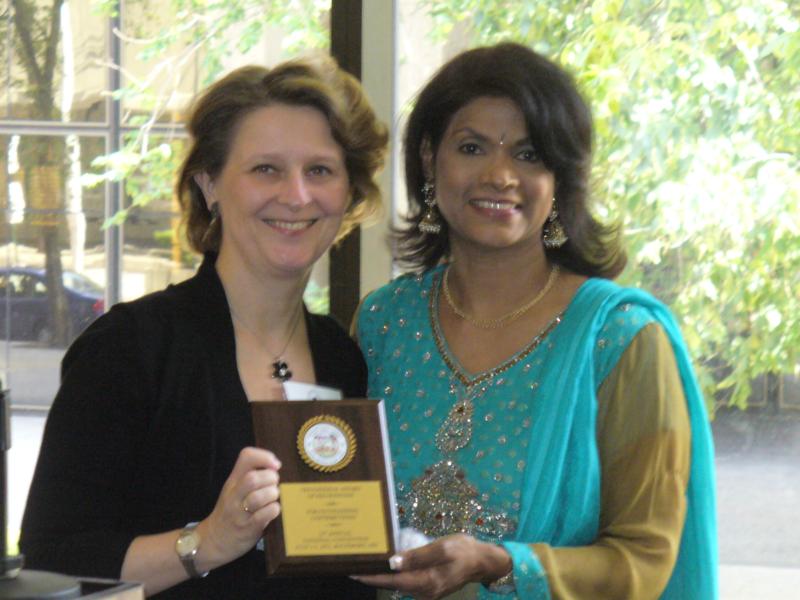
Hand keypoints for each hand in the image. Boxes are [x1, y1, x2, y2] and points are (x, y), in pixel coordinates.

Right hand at [197, 447, 281, 569]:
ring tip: (273, 498)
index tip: (275, 465)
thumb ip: (252, 476)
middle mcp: (234, 495)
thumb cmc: (231, 511)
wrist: (213, 540)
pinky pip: (265, 515)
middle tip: (273, 485)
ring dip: (272, 494)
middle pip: (253, 478)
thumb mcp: (235, 489)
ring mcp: (239, 513)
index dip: (264, 456)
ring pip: (258, 497)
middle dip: (270, 478)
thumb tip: (276, 466)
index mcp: (233, 481)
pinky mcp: (248, 528)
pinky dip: (274, 509)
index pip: (246, 457)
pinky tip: (272, 510)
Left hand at [354, 534, 511, 599]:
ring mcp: (427, 592)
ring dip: (384, 574)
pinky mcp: (428, 587)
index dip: (372, 576)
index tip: (353, 571)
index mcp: (427, 583)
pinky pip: (408, 581)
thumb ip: (417, 556)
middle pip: (393, 584)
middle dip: (374, 574)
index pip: (392, 581)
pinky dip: (396, 573)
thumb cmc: (464, 551)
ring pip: (399, 583)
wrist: (483, 561)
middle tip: (355, 561)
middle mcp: (424, 592)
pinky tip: (388, 563)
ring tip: (368, 560)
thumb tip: (392, 563)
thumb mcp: (442, 548)